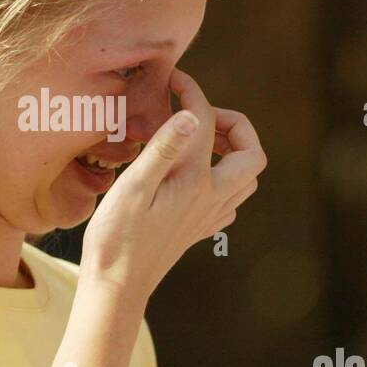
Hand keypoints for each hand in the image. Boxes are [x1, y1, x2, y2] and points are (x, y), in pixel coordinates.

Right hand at [81, 69, 265, 302]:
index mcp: (195, 182)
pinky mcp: (198, 229)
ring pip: (246, 177)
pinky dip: (223, 178)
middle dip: (232, 124)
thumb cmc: (116, 239)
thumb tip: (191, 115)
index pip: (205, 122)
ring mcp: (208, 216)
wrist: (116, 287)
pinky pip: (230, 199)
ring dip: (233, 150)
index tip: (173, 79)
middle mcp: (211, 198)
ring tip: (200, 139)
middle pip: (250, 153)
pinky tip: (195, 175)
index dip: (192, 92)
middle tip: (198, 114)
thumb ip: (163, 149)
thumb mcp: (132, 188)